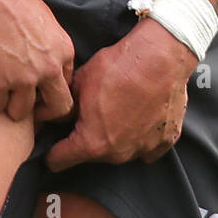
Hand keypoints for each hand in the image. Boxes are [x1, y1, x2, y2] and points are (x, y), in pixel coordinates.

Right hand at [0, 0, 75, 123]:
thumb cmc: (13, 2)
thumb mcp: (47, 22)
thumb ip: (51, 47)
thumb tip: (48, 60)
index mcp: (62, 53)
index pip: (67, 88)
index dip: (52, 93)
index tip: (40, 93)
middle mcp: (47, 70)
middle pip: (57, 109)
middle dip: (43, 113)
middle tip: (28, 107)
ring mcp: (21, 80)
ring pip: (21, 113)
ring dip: (10, 106)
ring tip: (1, 95)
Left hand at [45, 18, 196, 170]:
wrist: (160, 56)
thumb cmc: (119, 66)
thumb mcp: (80, 82)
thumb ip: (66, 107)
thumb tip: (56, 116)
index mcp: (92, 143)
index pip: (59, 160)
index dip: (51, 151)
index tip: (52, 145)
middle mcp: (118, 154)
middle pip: (93, 154)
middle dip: (88, 137)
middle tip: (92, 112)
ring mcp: (144, 149)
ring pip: (121, 150)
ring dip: (116, 136)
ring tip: (119, 107)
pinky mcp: (166, 140)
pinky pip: (147, 145)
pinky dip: (142, 134)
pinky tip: (141, 113)